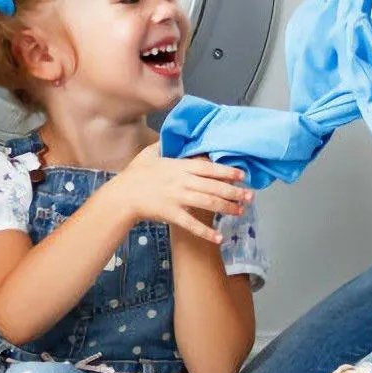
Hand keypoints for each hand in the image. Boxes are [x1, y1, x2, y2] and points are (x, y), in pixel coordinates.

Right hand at [112, 144, 251, 244]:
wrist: (121, 195)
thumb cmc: (135, 174)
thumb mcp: (149, 153)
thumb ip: (164, 145)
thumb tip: (172, 135)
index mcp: (180, 166)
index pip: (209, 168)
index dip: (228, 171)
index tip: (242, 175)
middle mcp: (182, 182)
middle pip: (214, 187)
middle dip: (234, 192)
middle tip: (250, 196)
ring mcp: (178, 198)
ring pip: (208, 203)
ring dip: (227, 208)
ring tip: (241, 212)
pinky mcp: (172, 214)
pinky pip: (192, 224)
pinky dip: (206, 232)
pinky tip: (219, 237)